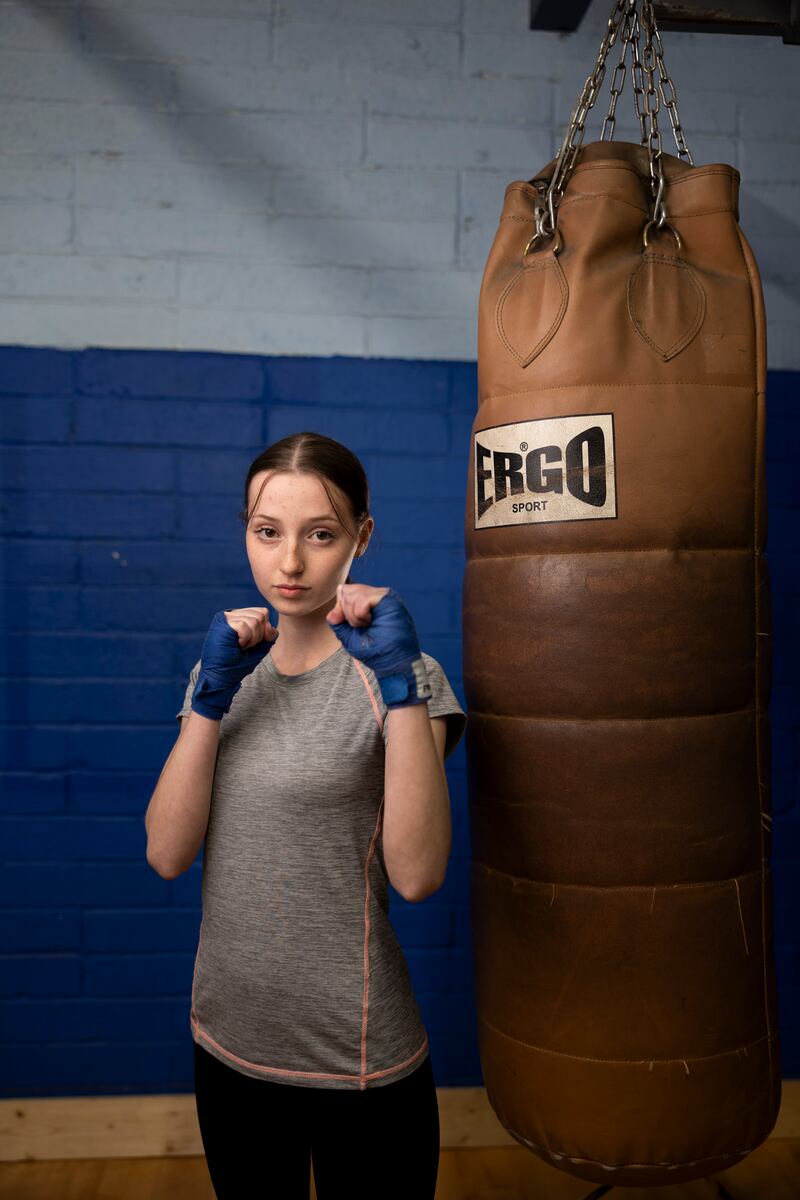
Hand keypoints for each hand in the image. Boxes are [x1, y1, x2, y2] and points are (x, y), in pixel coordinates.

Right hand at [192, 607, 278, 720]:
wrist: (221, 677)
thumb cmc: (238, 663)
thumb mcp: (260, 647)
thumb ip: (269, 635)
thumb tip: (269, 625)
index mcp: (240, 617)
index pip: (263, 613)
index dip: (263, 631)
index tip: (249, 644)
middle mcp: (232, 614)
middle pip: (261, 615)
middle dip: (258, 635)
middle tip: (244, 646)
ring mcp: (226, 617)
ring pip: (255, 620)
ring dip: (251, 639)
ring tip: (239, 647)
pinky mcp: (222, 622)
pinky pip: (245, 626)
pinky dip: (245, 640)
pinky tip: (235, 645)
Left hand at [325, 584, 431, 708]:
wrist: (393, 663)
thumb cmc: (375, 651)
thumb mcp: (349, 636)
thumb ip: (339, 623)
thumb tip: (332, 614)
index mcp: (367, 602)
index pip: (344, 592)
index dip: (340, 608)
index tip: (351, 626)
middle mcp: (375, 596)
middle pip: (346, 591)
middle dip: (346, 612)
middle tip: (361, 627)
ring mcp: (383, 595)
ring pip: (353, 593)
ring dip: (354, 615)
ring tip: (367, 626)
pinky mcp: (389, 598)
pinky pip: (363, 599)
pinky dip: (360, 614)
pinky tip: (370, 623)